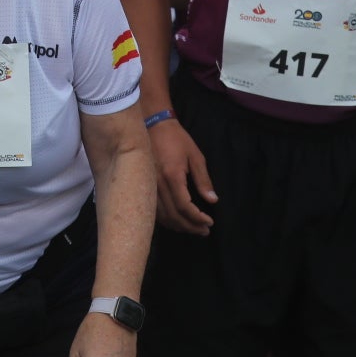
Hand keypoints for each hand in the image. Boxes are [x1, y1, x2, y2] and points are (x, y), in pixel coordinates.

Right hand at [147, 118, 217, 233]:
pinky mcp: (143, 187)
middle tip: (204, 231)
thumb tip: (213, 200)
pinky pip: (153, 211)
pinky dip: (166, 221)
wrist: (152, 125)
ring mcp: (147, 187)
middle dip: (190, 227)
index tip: (209, 222)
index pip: (185, 207)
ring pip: (162, 216)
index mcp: (172, 176)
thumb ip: (203, 179)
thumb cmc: (177, 139)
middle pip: (173, 216)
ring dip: (178, 227)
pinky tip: (176, 222)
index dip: (197, 218)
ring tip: (193, 229)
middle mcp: (157, 185)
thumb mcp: (195, 156)